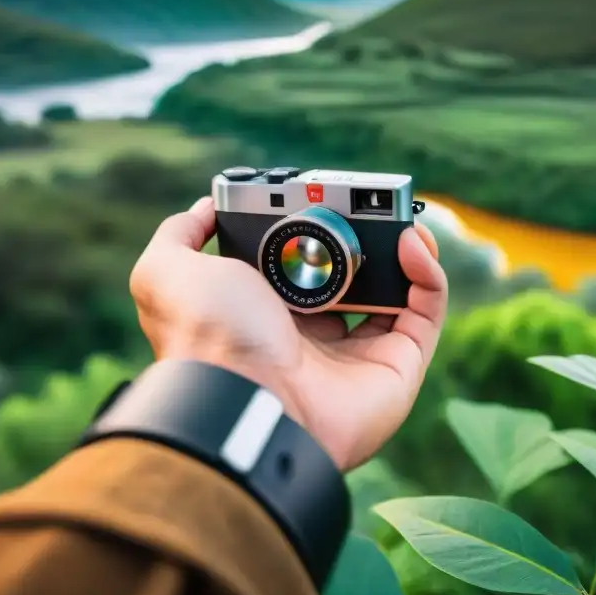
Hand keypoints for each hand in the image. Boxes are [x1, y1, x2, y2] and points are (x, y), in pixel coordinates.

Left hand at [129, 197, 447, 470]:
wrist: (244, 396)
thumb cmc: (206, 334)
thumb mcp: (166, 272)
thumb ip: (179, 236)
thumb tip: (205, 208)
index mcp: (267, 315)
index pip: (303, 264)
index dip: (319, 227)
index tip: (326, 197)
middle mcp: (315, 336)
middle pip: (357, 274)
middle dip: (371, 235)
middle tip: (374, 203)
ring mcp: (360, 355)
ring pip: (400, 292)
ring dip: (409, 249)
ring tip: (403, 216)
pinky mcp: (399, 367)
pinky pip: (426, 312)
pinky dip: (429, 274)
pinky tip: (412, 242)